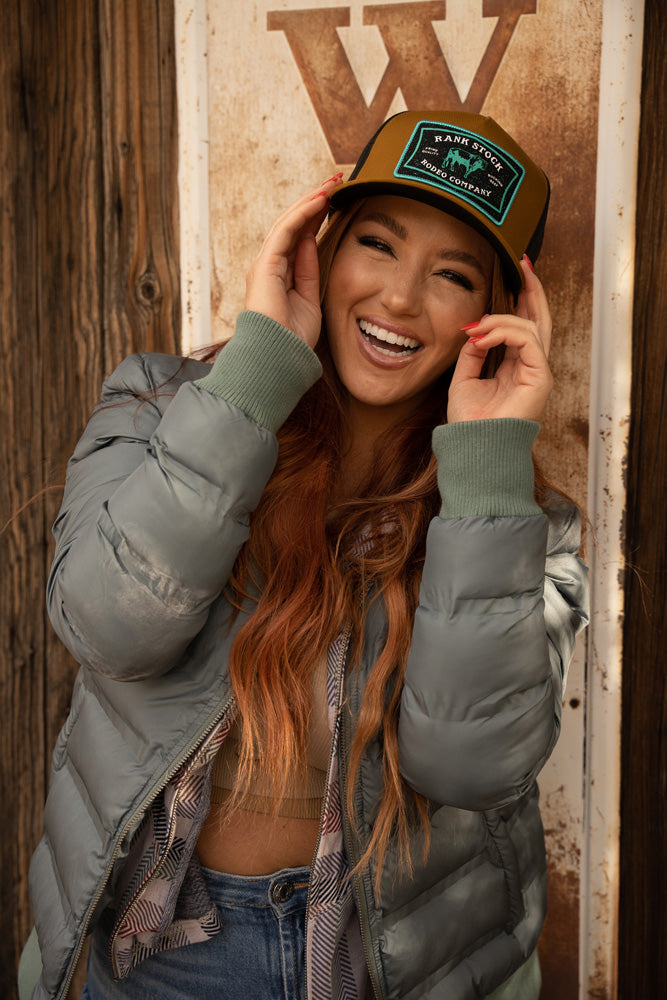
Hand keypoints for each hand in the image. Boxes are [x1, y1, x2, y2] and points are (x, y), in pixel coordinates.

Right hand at [244, 174, 342, 347]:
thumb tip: (312, 241)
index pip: (299, 238)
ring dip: (310, 201)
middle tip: (335, 182)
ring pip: (288, 223)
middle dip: (313, 202)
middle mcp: (269, 266)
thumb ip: (308, 271)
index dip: (316, 218)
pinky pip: (286, 231)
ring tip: (331, 183)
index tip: (335, 202)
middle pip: (292, 225)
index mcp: (280, 276)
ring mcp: (265, 264)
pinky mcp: (266, 265)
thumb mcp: (309, 300)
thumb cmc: (294, 339)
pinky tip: (319, 200)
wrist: (279, 358)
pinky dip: (303, 213)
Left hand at [447, 257, 552, 423]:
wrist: (473, 447)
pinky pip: (527, 340)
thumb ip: (472, 352)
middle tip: (524, 264)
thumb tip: (475, 328)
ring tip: (477, 327)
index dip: (521, 300)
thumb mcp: (464, 378)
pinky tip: (483, 337)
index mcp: (515, 367)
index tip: (515, 273)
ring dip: (501, 319)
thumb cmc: (469, 422)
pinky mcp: (540, 378)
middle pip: (539, 320)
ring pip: (531, 327)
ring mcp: (538, 372)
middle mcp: (531, 367)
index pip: (523, 326)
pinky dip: (504, 332)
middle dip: (532, 290)